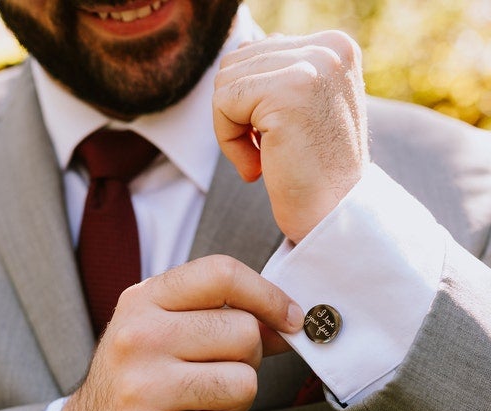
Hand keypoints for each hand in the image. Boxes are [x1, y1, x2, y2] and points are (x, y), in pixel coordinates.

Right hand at [41, 255, 303, 410]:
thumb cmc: (137, 375)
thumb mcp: (162, 328)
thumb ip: (219, 316)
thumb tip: (288, 322)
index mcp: (142, 301)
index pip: (221, 274)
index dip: (269, 295)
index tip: (289, 319)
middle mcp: (138, 339)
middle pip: (244, 334)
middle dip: (248, 358)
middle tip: (220, 370)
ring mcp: (141, 390)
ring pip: (244, 385)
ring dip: (236, 399)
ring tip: (202, 401)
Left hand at [213, 31, 369, 243]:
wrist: (333, 217)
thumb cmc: (313, 173)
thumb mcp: (303, 110)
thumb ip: (277, 75)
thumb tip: (238, 52)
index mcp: (334, 47)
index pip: (255, 53)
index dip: (248, 104)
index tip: (275, 140)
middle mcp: (328, 48)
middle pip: (235, 63)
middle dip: (237, 115)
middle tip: (265, 154)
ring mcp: (311, 66)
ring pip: (225, 82)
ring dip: (232, 131)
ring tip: (264, 160)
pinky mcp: (288, 92)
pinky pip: (223, 104)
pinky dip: (229, 142)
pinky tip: (258, 169)